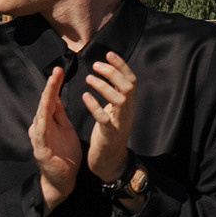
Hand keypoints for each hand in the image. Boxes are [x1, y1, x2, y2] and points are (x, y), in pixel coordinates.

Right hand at [29, 67, 82, 211]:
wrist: (63, 179)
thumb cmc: (64, 154)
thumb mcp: (64, 129)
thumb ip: (59, 114)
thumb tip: (56, 95)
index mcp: (47, 122)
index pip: (50, 99)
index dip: (54, 85)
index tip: (59, 69)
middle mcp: (40, 127)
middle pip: (45, 104)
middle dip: (50, 87)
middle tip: (56, 71)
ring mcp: (39, 138)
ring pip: (41, 115)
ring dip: (46, 99)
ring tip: (51, 85)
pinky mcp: (41, 150)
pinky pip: (41, 133)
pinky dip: (43, 122)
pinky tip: (45, 113)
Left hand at [82, 52, 137, 183]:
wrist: (109, 162)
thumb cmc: (108, 134)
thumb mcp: (114, 112)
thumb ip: (114, 95)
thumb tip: (110, 74)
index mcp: (128, 106)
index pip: (131, 80)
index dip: (122, 66)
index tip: (109, 53)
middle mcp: (127, 112)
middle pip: (128, 86)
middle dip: (113, 72)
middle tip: (96, 65)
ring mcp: (120, 124)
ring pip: (119, 100)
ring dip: (104, 86)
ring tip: (89, 78)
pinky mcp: (109, 135)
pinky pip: (104, 118)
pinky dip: (95, 105)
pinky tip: (85, 96)